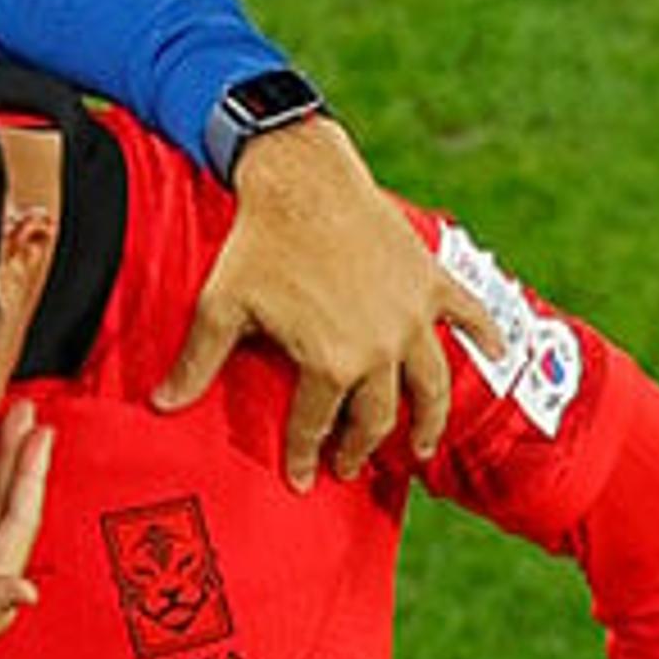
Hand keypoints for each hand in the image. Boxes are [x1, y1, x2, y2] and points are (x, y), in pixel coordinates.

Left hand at [154, 120, 494, 489]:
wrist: (302, 177)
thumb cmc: (258, 242)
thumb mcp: (221, 306)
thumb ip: (197, 362)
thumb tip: (161, 406)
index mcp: (332, 361)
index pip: (317, 425)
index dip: (306, 456)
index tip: (303, 480)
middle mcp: (381, 348)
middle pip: (377, 416)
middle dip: (361, 446)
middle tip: (349, 464)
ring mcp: (413, 316)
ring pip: (431, 384)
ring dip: (428, 421)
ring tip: (419, 447)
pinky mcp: (431, 281)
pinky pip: (469, 315)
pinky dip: (486, 336)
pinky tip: (498, 354)